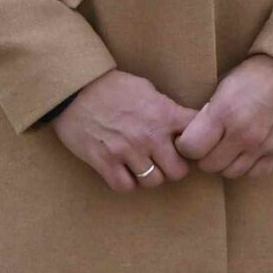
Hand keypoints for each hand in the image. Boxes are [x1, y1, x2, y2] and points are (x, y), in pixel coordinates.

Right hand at [53, 69, 195, 193]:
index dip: (196, 145)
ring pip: (153, 182)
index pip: (197, 138)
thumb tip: (181, 123)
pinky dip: (126, 183)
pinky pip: (125, 186)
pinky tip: (123, 171)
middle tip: (164, 161)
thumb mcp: (146, 88)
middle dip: (173, 168)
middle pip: (178, 172)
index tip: (188, 146)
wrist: (75, 89)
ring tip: (142, 166)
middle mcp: (149, 136)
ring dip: (150, 177)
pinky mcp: (105, 162)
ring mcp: (127, 151)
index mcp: (164, 114)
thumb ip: (165, 108)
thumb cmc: (111, 85)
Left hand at [176, 54, 272, 181]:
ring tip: (228, 147)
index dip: (186, 144)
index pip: (190, 148)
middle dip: (204, 156)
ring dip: (225, 163)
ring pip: (230, 173)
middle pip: (209, 165)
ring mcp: (263, 147)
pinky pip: (255, 174)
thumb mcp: (225, 86)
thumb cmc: (258, 74)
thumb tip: (195, 135)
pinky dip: (247, 167)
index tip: (191, 138)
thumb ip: (210, 114)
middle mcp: (243, 135)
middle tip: (209, 143)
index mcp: (225, 113)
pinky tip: (246, 152)